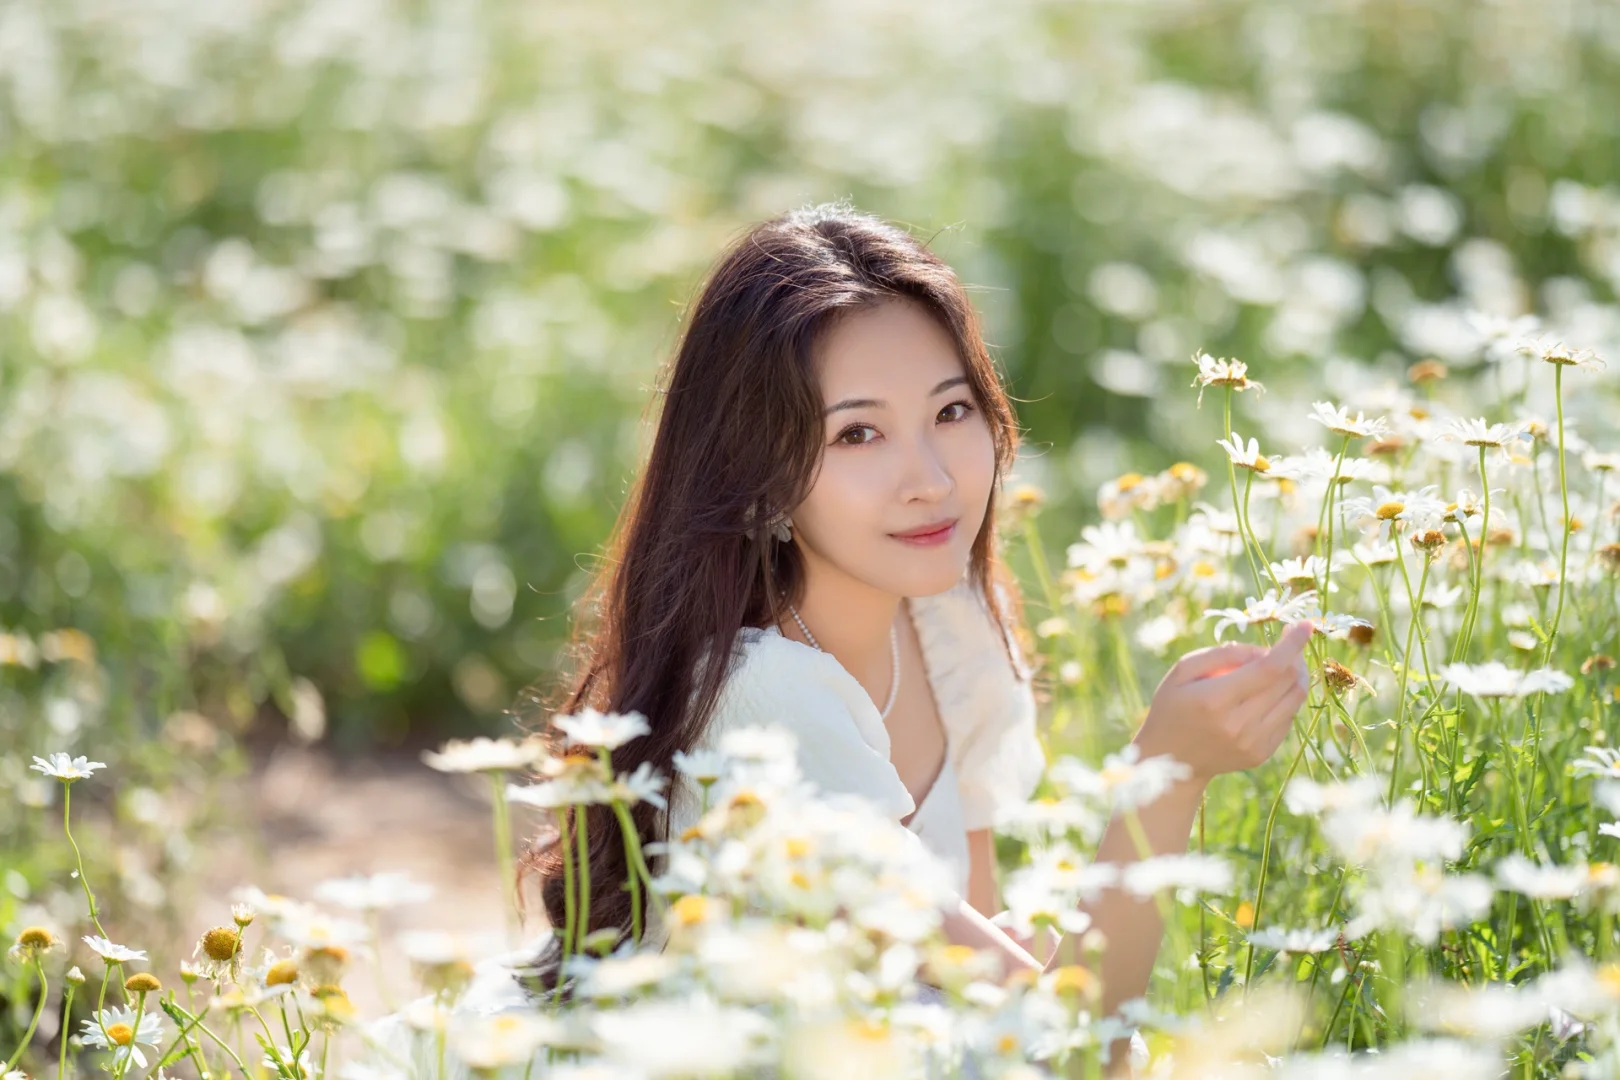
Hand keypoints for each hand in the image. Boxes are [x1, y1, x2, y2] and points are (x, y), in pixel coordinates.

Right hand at [1134, 620, 1313, 782]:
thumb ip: (1222, 655)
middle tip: (1285, 643)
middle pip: (1287, 682)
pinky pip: (1288, 718)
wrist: (1170, 761)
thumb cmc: (1172, 708)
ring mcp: (1253, 743)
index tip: (1305, 625)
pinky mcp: (1262, 754)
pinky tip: (1267, 693)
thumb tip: (1263, 650)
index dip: (1291, 645)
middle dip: (1294, 655)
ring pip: (1294, 699)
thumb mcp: (1182, 672)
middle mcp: (1239, 724)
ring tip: (1282, 665)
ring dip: (1295, 676)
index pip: (1268, 668)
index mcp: (1215, 700)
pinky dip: (1284, 699)